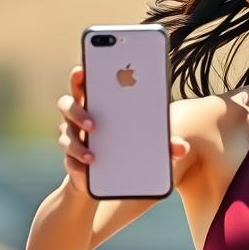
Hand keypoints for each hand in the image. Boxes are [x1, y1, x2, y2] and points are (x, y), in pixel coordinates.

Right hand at [55, 65, 190, 195]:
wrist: (112, 179)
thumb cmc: (131, 148)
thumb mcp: (149, 144)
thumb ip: (164, 144)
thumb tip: (182, 148)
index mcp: (97, 104)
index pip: (85, 83)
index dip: (80, 75)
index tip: (82, 70)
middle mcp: (80, 118)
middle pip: (68, 104)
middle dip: (77, 108)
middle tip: (94, 122)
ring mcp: (73, 138)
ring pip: (65, 132)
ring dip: (78, 142)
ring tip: (93, 154)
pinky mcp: (72, 160)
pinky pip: (69, 159)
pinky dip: (78, 162)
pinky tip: (89, 166)